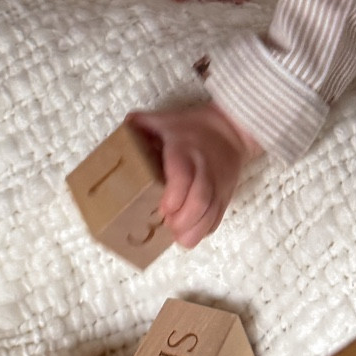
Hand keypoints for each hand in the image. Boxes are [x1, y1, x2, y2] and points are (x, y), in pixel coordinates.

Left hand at [127, 103, 260, 247]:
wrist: (232, 129)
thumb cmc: (194, 127)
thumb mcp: (167, 120)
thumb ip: (143, 123)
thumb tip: (123, 127)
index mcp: (186, 151)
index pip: (183, 177)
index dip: (173, 198)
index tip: (162, 210)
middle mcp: (205, 170)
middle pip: (200, 201)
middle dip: (182, 221)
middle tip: (167, 226)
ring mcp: (218, 185)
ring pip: (211, 215)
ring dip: (193, 231)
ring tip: (177, 236)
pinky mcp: (226, 196)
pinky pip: (218, 219)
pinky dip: (204, 230)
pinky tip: (191, 232)